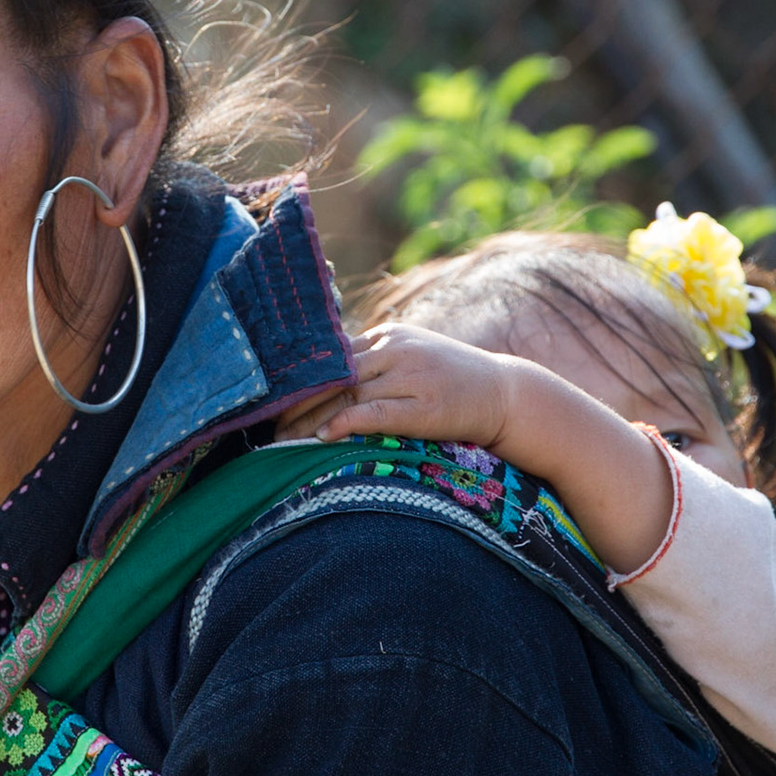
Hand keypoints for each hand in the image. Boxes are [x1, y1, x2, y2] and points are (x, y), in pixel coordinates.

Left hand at [273, 322, 517, 449]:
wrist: (508, 394)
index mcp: (388, 335)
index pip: (330, 356)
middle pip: (332, 375)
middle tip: (268, 427)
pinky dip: (347, 423)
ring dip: (311, 420)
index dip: (299, 381)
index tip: (272, 402)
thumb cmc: (452, 380)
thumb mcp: (411, 358)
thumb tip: (325, 384)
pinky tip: (324, 437)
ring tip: (285, 440)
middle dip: (297, 403)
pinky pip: (376, 413)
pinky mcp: (426, 406)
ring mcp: (412, 376)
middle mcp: (397, 349)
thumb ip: (373, 363)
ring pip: (348, 394)